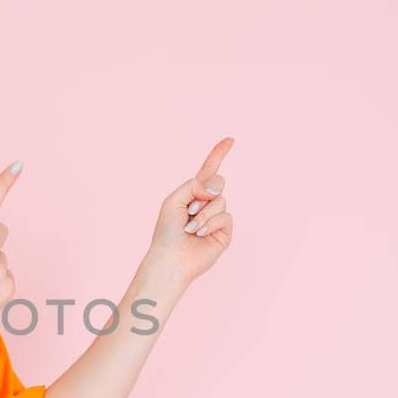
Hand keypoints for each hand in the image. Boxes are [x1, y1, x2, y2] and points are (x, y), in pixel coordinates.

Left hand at [145, 137, 236, 285]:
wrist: (171, 257)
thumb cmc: (167, 231)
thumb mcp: (175, 199)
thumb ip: (195, 185)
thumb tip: (217, 190)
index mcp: (193, 194)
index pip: (208, 171)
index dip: (218, 155)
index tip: (230, 140)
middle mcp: (207, 204)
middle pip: (218, 182)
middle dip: (205, 193)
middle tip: (190, 210)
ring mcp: (217, 217)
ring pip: (221, 201)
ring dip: (203, 213)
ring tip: (191, 228)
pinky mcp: (225, 231)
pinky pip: (225, 216)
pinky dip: (211, 223)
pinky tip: (200, 234)